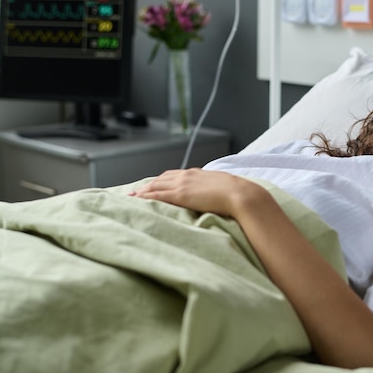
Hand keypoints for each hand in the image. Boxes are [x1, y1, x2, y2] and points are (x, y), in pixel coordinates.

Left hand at [130, 168, 251, 216]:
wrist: (240, 194)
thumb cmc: (236, 193)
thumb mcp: (222, 187)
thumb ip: (213, 189)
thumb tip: (214, 196)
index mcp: (197, 173)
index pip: (174, 175)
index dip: (162, 180)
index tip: (154, 184)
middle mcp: (187, 175)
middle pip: (161, 179)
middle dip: (148, 185)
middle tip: (136, 191)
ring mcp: (182, 184)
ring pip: (155, 185)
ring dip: (143, 190)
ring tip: (131, 197)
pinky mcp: (180, 195)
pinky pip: (157, 194)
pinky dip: (145, 196)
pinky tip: (137, 200)